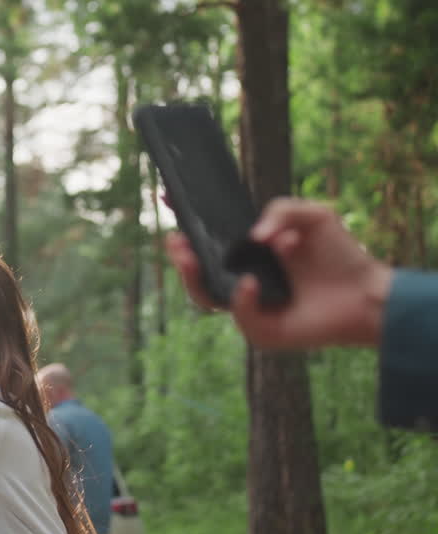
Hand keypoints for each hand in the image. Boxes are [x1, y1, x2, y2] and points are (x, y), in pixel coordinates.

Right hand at [166, 198, 391, 349]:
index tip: (168, 203)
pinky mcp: (261, 330)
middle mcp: (243, 279)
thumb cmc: (341, 255)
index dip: (188, 226)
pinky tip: (251, 283)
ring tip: (190, 258)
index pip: (210, 241)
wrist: (366, 293)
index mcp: (250, 254)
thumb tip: (253, 237)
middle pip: (196, 272)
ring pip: (204, 296)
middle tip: (176, 240)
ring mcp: (249, 306)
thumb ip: (280, 209)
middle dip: (179, 256)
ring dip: (191, 277)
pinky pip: (238, 314)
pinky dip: (241, 299)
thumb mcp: (313, 216)